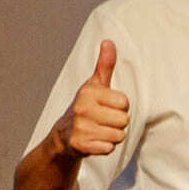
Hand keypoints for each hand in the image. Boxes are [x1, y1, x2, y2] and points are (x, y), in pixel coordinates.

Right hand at [60, 39, 130, 160]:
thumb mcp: (94, 85)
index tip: (106, 107)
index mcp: (88, 92)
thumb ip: (104, 65)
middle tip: (102, 121)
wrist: (63, 135)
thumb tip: (109, 41)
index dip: (119, 107)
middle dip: (117, 122)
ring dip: (112, 135)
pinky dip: (105, 148)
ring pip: (119, 135)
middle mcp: (82, 108)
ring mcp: (80, 127)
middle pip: (124, 120)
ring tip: (98, 130)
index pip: (125, 102)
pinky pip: (109, 148)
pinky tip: (94, 141)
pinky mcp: (80, 144)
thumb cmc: (85, 107)